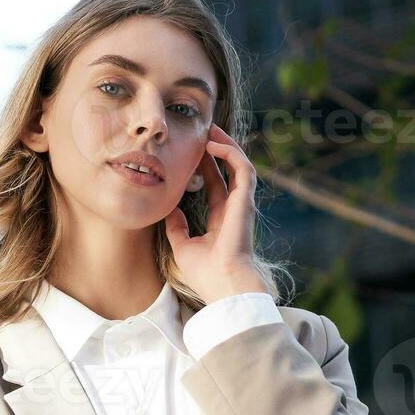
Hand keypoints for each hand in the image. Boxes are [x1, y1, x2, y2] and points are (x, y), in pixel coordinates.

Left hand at [163, 123, 263, 300]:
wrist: (223, 285)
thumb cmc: (206, 273)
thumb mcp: (183, 246)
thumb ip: (177, 227)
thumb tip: (168, 209)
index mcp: (222, 219)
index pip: (216, 185)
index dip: (206, 167)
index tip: (193, 152)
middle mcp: (234, 209)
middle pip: (228, 170)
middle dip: (217, 149)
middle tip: (203, 131)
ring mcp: (242, 204)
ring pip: (239, 164)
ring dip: (226, 145)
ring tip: (210, 129)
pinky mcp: (245, 201)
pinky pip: (242, 169)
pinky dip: (230, 153)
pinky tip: (213, 144)